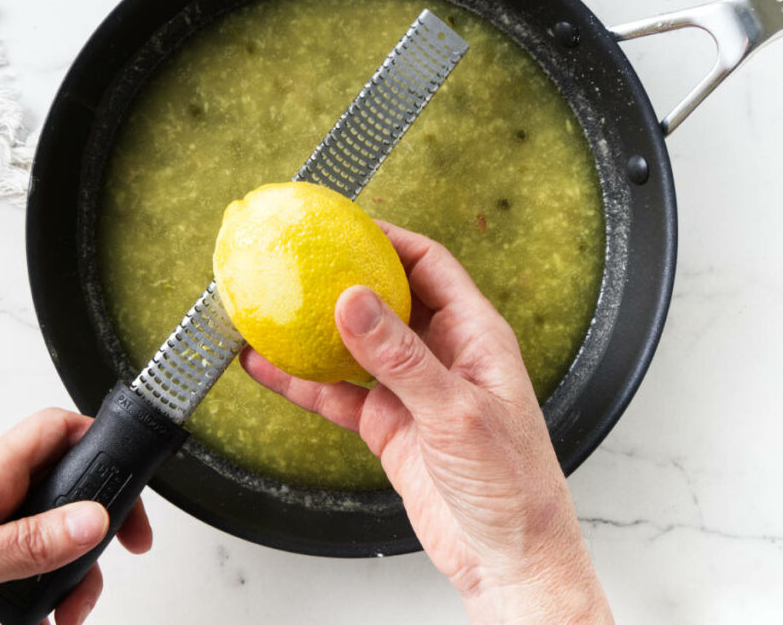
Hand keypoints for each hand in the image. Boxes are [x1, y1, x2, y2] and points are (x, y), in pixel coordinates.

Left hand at [0, 408, 151, 624]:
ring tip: (68, 609)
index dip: (98, 439)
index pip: (52, 431)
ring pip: (47, 538)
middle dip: (93, 527)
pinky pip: (21, 569)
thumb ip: (26, 543)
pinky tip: (33, 617)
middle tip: (117, 556)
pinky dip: (40, 594)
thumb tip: (90, 518)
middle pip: (61, 490)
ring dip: (69, 572)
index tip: (131, 477)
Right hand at [241, 222, 611, 623]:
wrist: (507, 556)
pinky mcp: (389, 427)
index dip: (389, 239)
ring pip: (355, 347)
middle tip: (298, 262)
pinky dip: (303, 382)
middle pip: (386, 300)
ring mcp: (412, 392)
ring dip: (314, 332)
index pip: (429, 266)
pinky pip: (338, 394)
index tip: (345, 225)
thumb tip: (354, 302)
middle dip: (344, 279)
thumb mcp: (455, 411)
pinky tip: (268, 368)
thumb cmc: (513, 483)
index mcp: (475, 336)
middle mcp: (442, 356)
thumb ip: (400, 358)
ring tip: (269, 310)